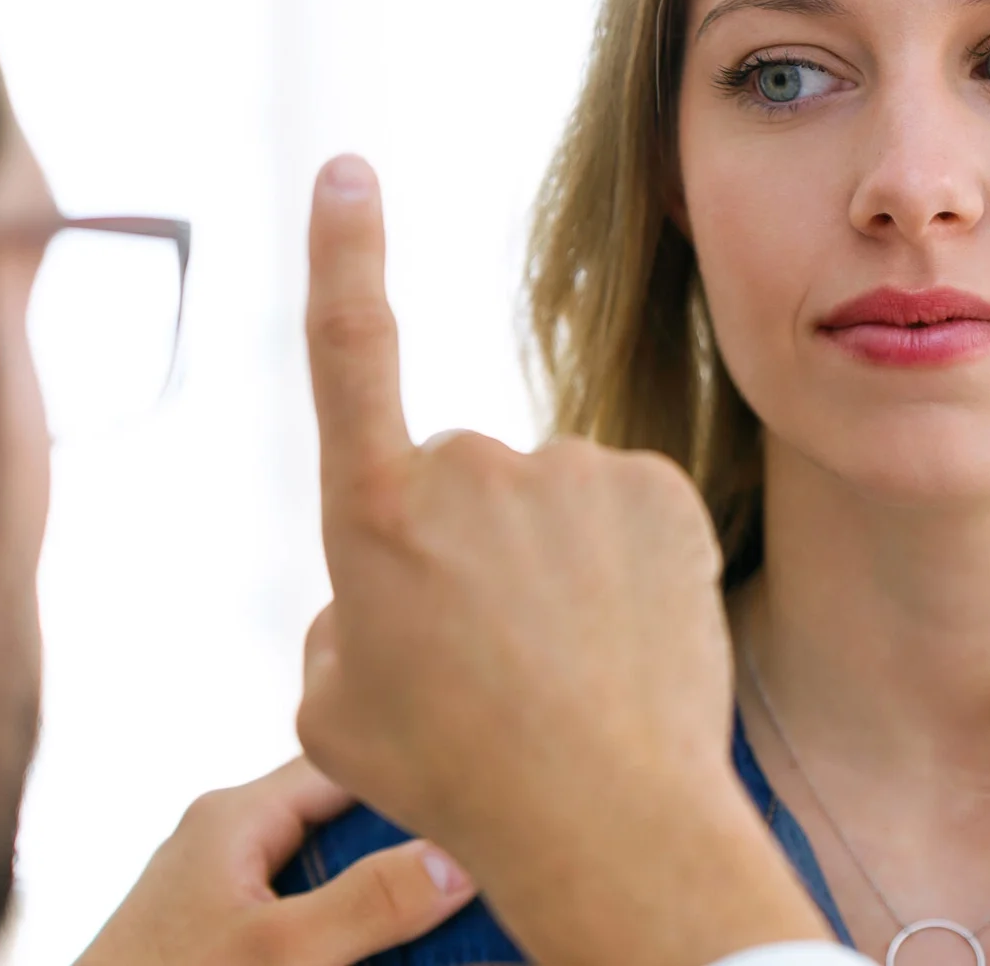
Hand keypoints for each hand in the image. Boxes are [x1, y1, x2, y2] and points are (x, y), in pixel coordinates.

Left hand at [74, 757, 475, 965]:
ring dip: (383, 903)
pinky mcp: (222, 937)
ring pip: (331, 877)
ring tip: (448, 923)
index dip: (416, 774)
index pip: (349, 764)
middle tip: (477, 875)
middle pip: (347, 826)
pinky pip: (305, 919)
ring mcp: (224, 891)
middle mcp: (231, 839)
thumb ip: (369, 902)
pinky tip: (385, 955)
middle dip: (410, 853)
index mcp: (237, 815)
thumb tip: (459, 860)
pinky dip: (347, 935)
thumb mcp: (280, 951)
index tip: (483, 795)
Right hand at [294, 154, 829, 965]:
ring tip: (565, 662)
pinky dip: (620, 557)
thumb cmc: (455, 776)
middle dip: (467, 546)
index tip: (349, 169)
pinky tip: (623, 634)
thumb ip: (340, 622)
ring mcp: (570, 469)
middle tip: (492, 656)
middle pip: (459, 479)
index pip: (347, 348)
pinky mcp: (654, 487)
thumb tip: (372, 591)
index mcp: (374, 509)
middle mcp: (470, 465)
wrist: (605, 819)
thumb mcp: (335, 710)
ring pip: (546, 496)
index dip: (344, 252)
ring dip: (550, 557)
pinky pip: (619, 505)